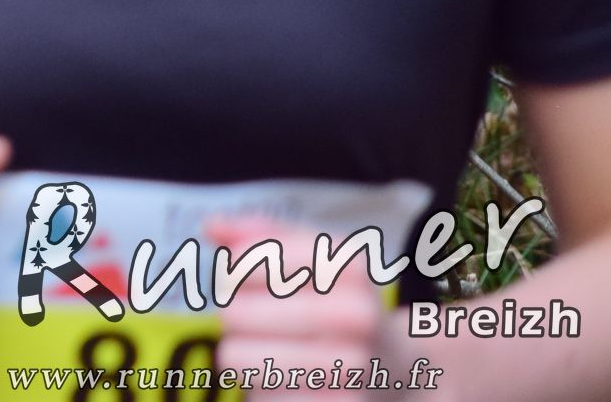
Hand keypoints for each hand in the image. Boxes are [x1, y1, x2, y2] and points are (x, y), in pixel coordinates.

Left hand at [211, 216, 387, 384]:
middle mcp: (357, 316)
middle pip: (233, 313)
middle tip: (258, 319)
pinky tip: (291, 382)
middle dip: (234, 315)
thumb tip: (212, 226)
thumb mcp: (318, 257)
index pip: (246, 260)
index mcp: (349, 267)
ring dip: (242, 354)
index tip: (244, 275)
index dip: (233, 270)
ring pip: (236, 358)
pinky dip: (263, 390)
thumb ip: (264, 234)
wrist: (398, 370)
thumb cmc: (340, 303)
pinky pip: (258, 397)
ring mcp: (352, 368)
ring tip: (274, 350)